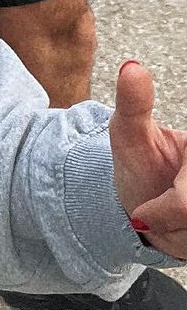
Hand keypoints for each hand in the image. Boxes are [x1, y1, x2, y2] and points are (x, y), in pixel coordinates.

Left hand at [109, 60, 186, 258]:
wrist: (148, 203)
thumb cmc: (141, 166)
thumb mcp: (128, 134)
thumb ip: (133, 104)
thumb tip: (131, 68)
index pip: (186, 201)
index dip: (166, 210)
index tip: (147, 210)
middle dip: (170, 222)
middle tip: (154, 211)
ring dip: (179, 235)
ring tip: (168, 216)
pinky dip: (185, 241)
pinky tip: (181, 228)